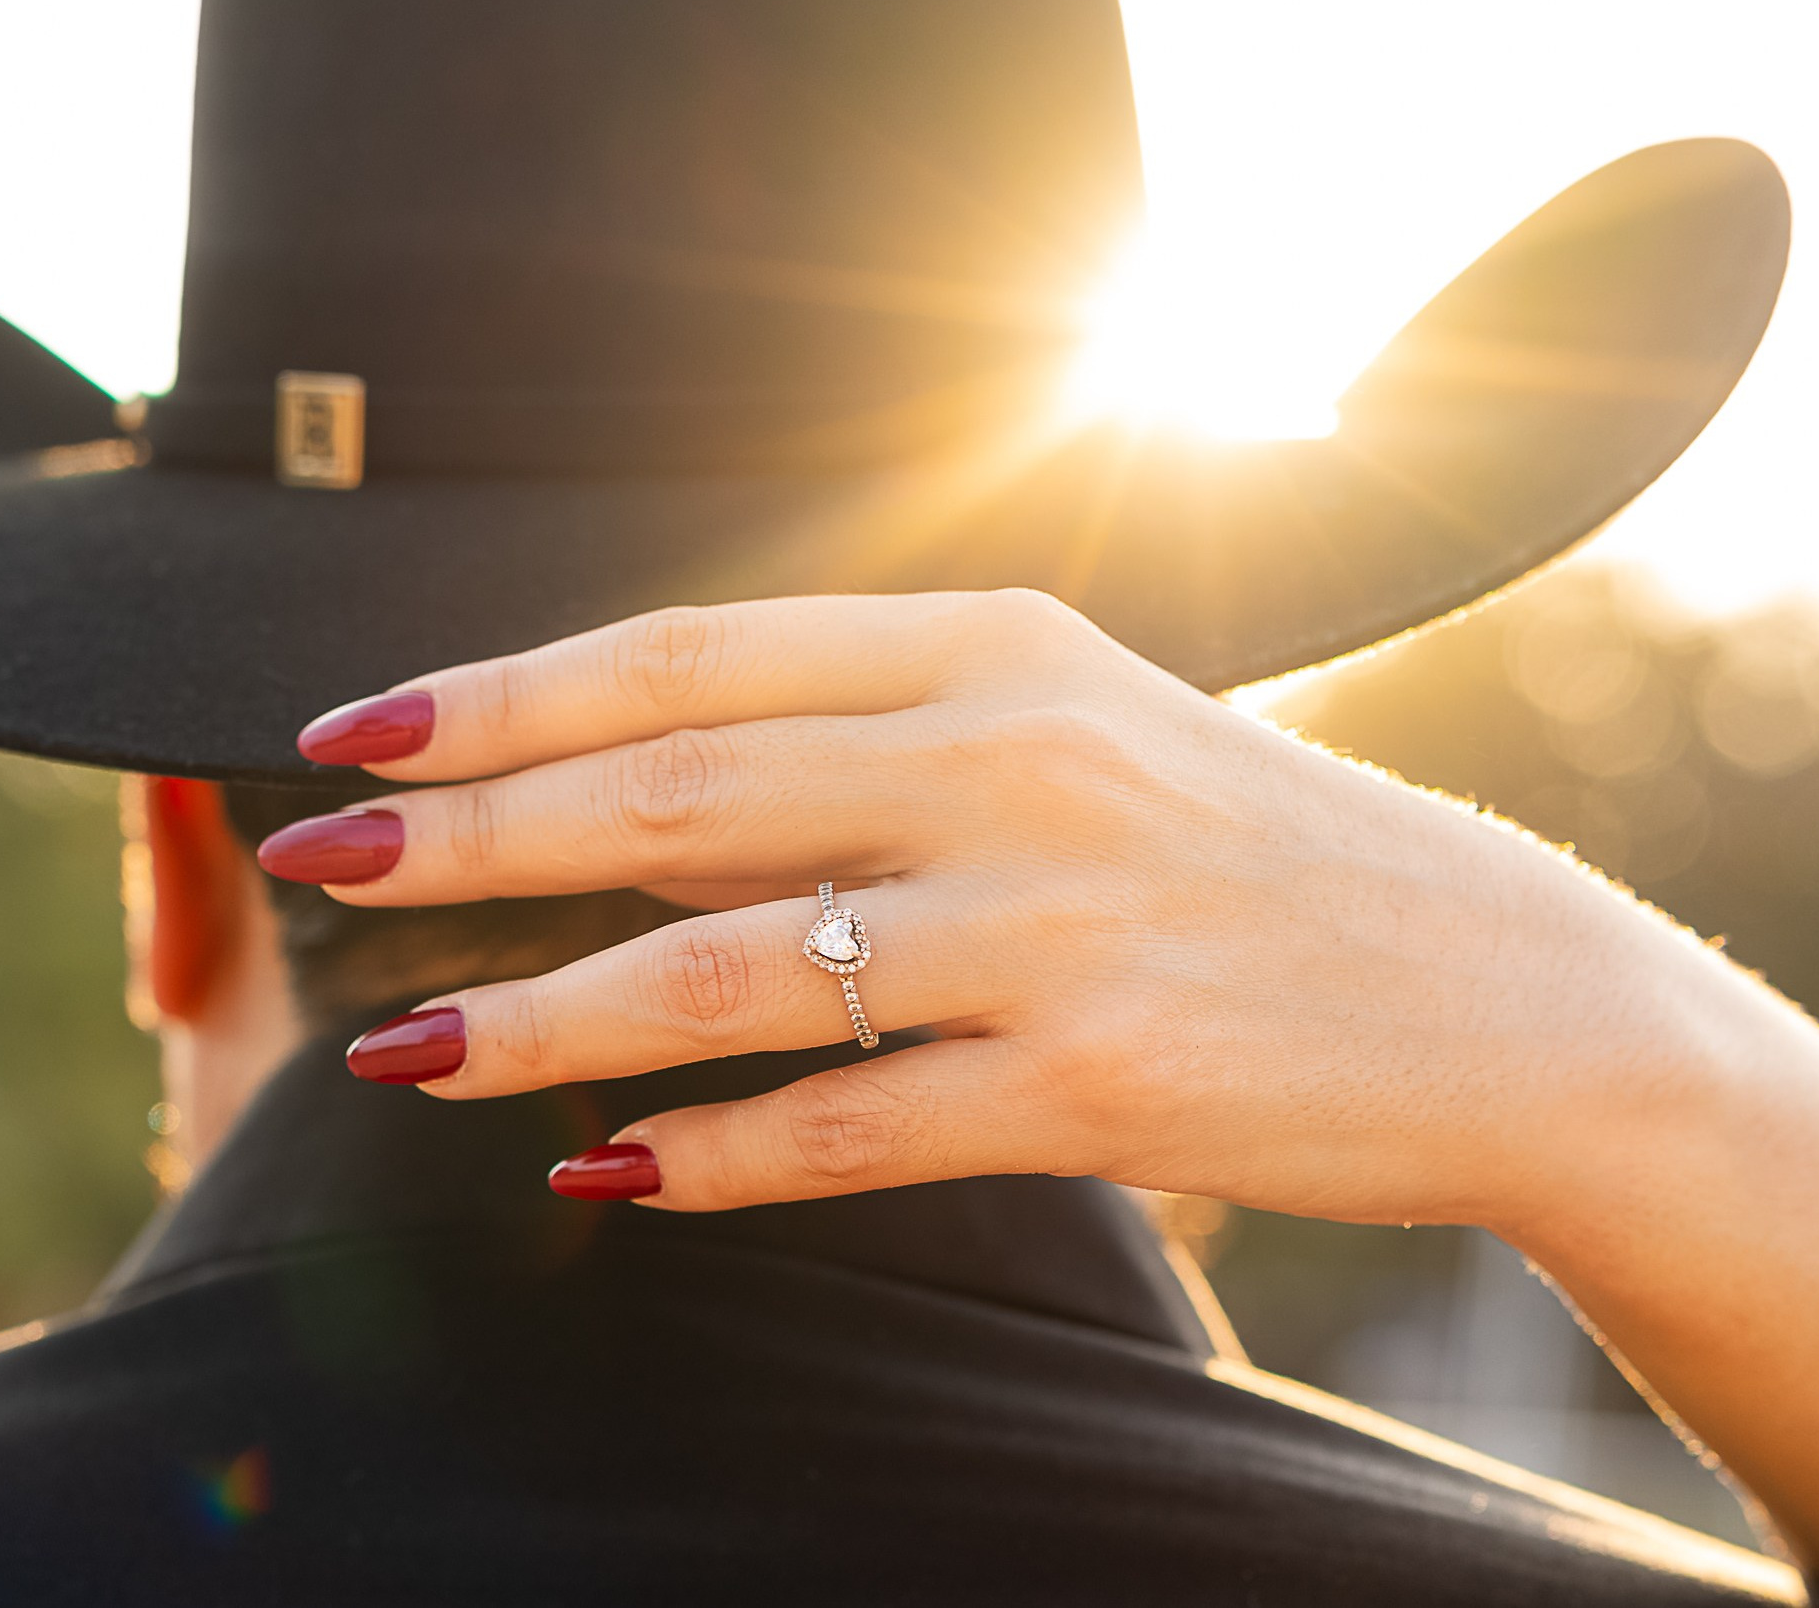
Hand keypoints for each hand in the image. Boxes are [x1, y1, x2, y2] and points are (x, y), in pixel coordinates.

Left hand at [260, 590, 1725, 1222]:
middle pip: (676, 789)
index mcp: (997, 645)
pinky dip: (708, 1155)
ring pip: (731, 969)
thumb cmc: (1246, 853)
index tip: (360, 732)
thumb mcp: (1070, 737)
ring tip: (402, 1055)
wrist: (1500, 994)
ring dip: (540, 1017)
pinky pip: (847, 1128)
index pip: (692, 653)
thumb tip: (613, 804)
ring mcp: (1061, 926)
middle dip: (473, 834)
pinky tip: (606, 1174)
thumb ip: (856, 755)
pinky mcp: (1104, 1086)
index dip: (504, 692)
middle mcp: (1018, 759)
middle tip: (318, 858)